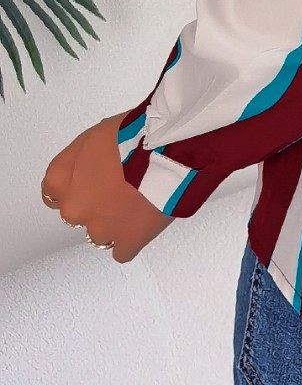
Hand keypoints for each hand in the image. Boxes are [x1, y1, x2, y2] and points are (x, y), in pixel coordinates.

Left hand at [40, 113, 175, 262]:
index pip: (53, 193)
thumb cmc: (134, 136)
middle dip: (95, 205)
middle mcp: (73, 208)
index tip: (93, 181)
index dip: (77, 185)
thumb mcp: (97, 133)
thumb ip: (84, 156)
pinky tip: (143, 225)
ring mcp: (99, 228)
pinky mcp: (126, 242)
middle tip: (120, 189)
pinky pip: (123, 251)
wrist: (165, 154)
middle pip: (78, 213)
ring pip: (100, 233)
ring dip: (114, 222)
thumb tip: (92, 162)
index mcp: (60, 179)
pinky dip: (132, 240)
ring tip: (137, 204)